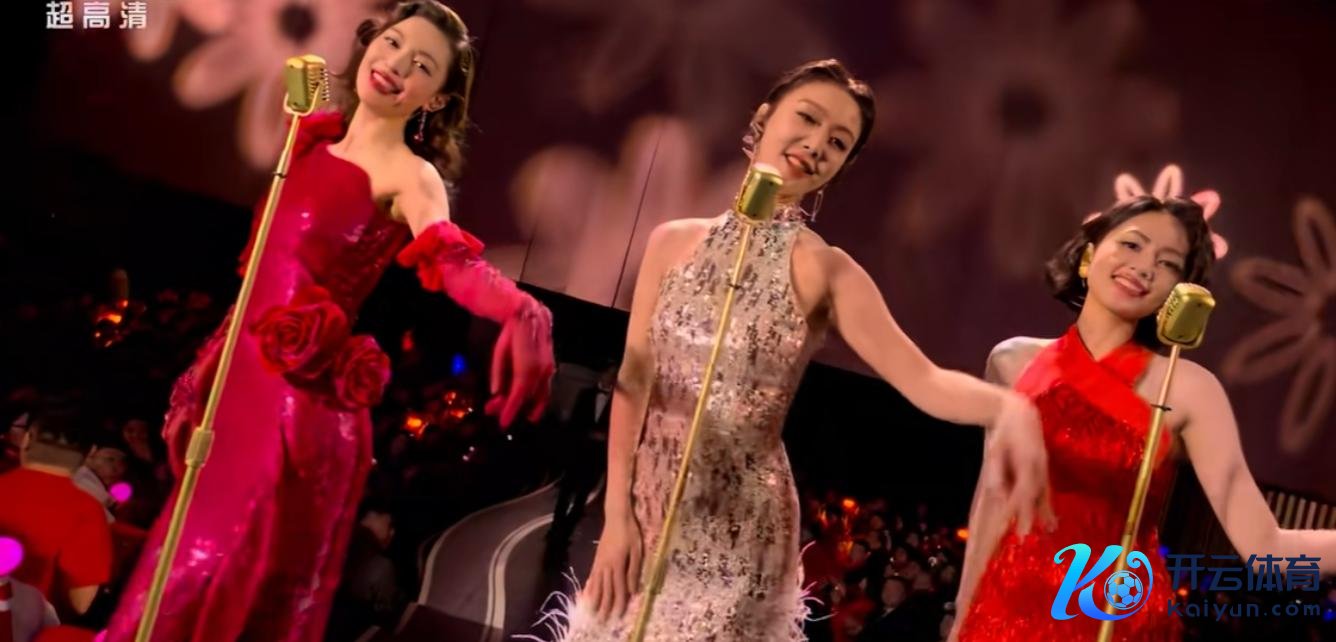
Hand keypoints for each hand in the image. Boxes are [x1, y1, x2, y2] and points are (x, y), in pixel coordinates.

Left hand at [484, 300, 553, 426]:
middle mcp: (542, 369)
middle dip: (515, 409)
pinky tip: (531, 406)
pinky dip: (538, 400)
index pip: (519, 392)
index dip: (512, 409)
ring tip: (520, 416)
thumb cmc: (512, 333)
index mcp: (528, 364)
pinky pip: (546, 389)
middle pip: (529, 396)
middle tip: (501, 417)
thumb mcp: (500, 351)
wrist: (531, 315)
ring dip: (530, 408)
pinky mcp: (552, 368)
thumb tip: (496, 394)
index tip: (503, 423)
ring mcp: (550, 369)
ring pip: (541, 395)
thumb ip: (499, 373)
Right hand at [582, 514, 642, 622]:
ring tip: (592, 611)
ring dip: (595, 599)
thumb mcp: (637, 551)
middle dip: (604, 605)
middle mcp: (606, 565)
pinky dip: (590, 587)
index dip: (618, 602)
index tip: (618, 615)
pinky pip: (592, 576)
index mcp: (617, 564)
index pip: (618, 587)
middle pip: (605, 589)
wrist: (616, 516)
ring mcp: (599, 562)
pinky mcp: (596, 559)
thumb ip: (634, 570)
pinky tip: (587, 593)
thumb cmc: (630, 532)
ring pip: (596, 584)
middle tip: (602, 619)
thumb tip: (633, 590)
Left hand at [982, 392, 1055, 537]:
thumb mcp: (995, 450)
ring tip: (1048, 530)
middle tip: (1024, 536)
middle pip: (1035, 495)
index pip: (1022, 491)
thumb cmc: (1003, 431)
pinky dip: (1048, 501)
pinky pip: (1047, 487)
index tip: (1011, 524)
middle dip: (1030, 516)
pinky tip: (1051, 514)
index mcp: (1027, 462)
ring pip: (1044, 492)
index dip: (1017, 509)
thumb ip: (996, 473)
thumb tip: (997, 495)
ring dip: (1045, 512)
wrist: (1020, 412)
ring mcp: (1044, 465)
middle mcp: (1039, 466)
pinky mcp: (1044, 466)